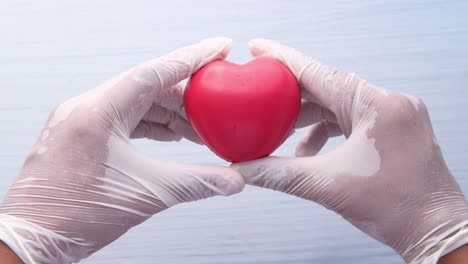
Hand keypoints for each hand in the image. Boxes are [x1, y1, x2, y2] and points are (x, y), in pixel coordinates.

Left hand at [0, 38, 243, 263]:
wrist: (33, 238)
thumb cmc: (73, 217)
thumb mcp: (145, 195)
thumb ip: (195, 183)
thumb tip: (234, 179)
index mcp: (96, 112)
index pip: (154, 73)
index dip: (192, 59)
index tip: (217, 49)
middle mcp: (85, 108)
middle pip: (147, 87)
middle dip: (186, 96)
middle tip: (215, 103)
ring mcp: (81, 119)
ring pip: (136, 103)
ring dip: (170, 113)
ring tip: (198, 127)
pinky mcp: (81, 134)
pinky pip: (123, 118)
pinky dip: (151, 124)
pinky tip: (171, 135)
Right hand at [232, 39, 467, 262]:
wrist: (433, 230)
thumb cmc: (396, 209)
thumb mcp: (328, 186)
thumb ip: (280, 174)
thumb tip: (243, 170)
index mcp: (377, 106)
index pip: (318, 73)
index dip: (283, 60)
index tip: (259, 48)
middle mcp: (389, 103)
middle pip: (327, 88)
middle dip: (292, 97)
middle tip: (263, 99)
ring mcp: (393, 115)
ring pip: (338, 104)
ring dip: (308, 119)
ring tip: (283, 135)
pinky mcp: (393, 128)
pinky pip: (351, 119)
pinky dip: (327, 131)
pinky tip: (310, 151)